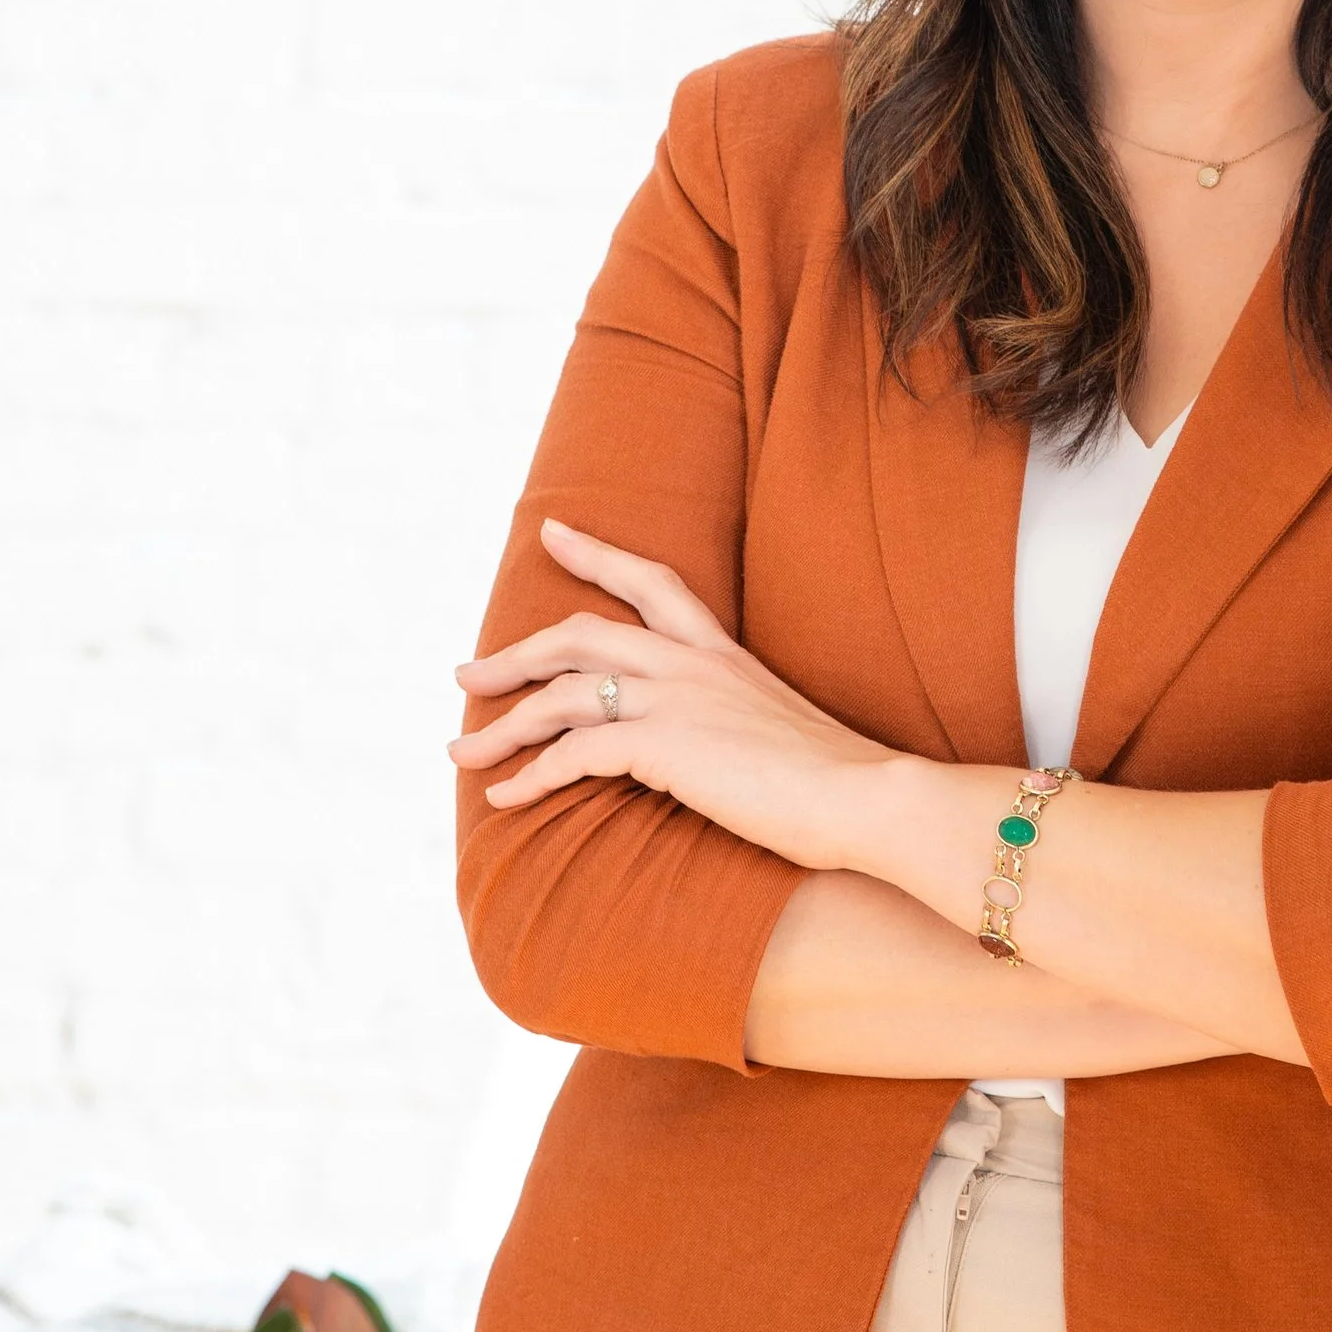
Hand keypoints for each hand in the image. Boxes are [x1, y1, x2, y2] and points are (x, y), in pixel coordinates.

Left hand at [449, 519, 893, 870]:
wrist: (869, 797)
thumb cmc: (839, 780)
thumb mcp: (780, 730)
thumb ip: (735, 723)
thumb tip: (706, 750)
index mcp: (722, 653)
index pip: (652, 581)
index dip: (596, 554)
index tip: (553, 533)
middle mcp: (692, 664)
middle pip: (579, 635)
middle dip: (515, 655)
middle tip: (467, 675)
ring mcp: (676, 700)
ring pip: (563, 695)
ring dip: (504, 726)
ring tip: (462, 752)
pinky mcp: (663, 746)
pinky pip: (573, 754)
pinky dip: (531, 776)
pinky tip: (506, 798)